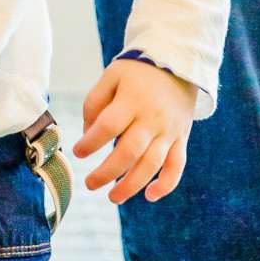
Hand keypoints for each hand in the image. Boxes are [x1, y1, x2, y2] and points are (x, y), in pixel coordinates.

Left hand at [73, 57, 194, 203]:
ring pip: (152, 164)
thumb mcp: (111, 76)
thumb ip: (94, 104)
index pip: (108, 126)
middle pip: (129, 151)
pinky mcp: (181, 138)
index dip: (91, 143)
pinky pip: (177, 165)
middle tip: (90, 184)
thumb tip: (89, 135)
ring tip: (112, 197)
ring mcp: (169, 131)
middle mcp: (152, 118)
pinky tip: (149, 196)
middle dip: (107, 172)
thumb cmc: (137, 72)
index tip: (78, 152)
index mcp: (132, 100)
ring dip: (131, 185)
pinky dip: (166, 184)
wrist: (179, 63)